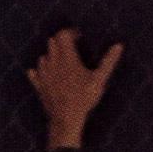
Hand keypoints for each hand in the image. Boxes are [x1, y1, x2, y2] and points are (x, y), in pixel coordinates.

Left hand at [27, 29, 122, 146]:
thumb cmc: (84, 98)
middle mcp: (53, 63)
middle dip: (61, 42)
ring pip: (43, 57)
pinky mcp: (39, 86)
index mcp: (67, 59)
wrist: (65, 118)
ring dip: (51, 56)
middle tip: (72, 47)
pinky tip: (43, 72)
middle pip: (52, 43)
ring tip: (62, 61)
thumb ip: (108, 61)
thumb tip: (119, 45)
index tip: (79, 36)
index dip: (70, 32)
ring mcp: (43, 75)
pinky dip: (37, 71)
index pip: (63, 35)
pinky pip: (33, 73)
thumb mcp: (99, 79)